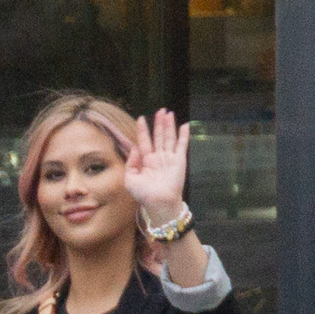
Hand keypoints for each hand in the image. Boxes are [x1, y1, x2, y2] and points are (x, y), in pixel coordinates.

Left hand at [126, 108, 192, 231]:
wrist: (159, 203)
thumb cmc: (144, 195)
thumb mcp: (130, 180)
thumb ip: (130, 164)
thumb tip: (134, 149)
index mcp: (146, 161)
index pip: (144, 141)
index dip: (143, 130)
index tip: (141, 118)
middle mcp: (158, 158)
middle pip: (159, 136)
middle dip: (159, 123)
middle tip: (160, 110)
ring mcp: (169, 158)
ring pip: (169, 137)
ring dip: (169, 125)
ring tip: (169, 113)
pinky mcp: (179, 160)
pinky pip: (182, 145)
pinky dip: (184, 135)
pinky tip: (185, 125)